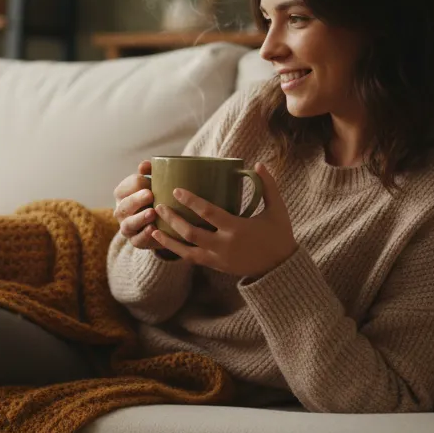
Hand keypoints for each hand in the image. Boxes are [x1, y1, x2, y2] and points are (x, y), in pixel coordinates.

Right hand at [112, 160, 165, 251]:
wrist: (164, 221)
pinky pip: (137, 240)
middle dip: (136, 200)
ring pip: (128, 224)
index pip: (125, 187)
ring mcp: (127, 227)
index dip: (138, 184)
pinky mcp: (136, 241)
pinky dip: (144, 235)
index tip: (151, 182)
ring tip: (152, 213)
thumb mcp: (153, 182)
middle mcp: (121, 211)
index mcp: (122, 194)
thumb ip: (149, 172)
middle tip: (150, 194)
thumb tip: (145, 165)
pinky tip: (154, 229)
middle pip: (124, 205)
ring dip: (139, 218)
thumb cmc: (156, 196)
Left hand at [148, 162, 296, 278]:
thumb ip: (268, 186)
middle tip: (159, 205)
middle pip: (191, 232)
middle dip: (173, 219)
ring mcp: (218, 258)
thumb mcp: (277, 210)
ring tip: (153, 227)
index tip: (176, 190)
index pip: (208, 213)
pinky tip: (165, 242)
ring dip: (168, 239)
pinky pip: (191, 259)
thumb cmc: (279, 235)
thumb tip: (258, 163)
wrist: (281, 269)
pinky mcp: (215, 266)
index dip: (190, 201)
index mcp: (237, 229)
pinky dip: (176, 251)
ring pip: (186, 250)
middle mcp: (224, 245)